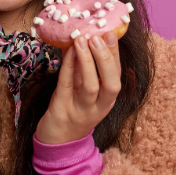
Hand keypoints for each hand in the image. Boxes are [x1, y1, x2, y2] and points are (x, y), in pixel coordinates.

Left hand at [35, 30, 120, 144]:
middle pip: (111, 84)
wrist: (58, 140)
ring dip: (87, 62)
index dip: (115, 55)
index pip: (117, 76)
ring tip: (82, 40)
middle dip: (106, 59)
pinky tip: (68, 52)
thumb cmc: (74, 110)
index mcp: (108, 100)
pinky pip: (66, 87)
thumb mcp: (84, 90)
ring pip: (90, 87)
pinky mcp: (62, 110)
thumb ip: (86, 68)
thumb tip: (85, 37)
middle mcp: (99, 107)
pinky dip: (68, 67)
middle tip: (98, 36)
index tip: (112, 33)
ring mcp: (81, 110)